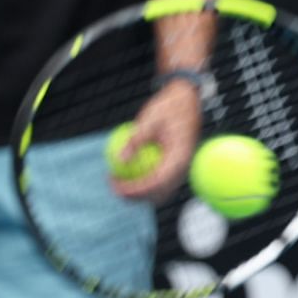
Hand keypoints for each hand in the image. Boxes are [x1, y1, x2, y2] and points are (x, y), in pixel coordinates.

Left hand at [113, 76, 201, 200]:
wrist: (185, 100)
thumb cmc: (168, 107)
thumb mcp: (149, 119)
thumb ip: (136, 139)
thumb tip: (120, 159)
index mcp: (180, 158)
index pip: (157, 183)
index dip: (135, 189)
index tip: (116, 185)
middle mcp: (183, 168)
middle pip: (158, 195)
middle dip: (133, 196)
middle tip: (112, 184)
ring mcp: (180, 169)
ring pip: (158, 192)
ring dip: (137, 192)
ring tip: (116, 180)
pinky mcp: (174, 167)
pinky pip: (157, 182)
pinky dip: (142, 183)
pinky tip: (124, 174)